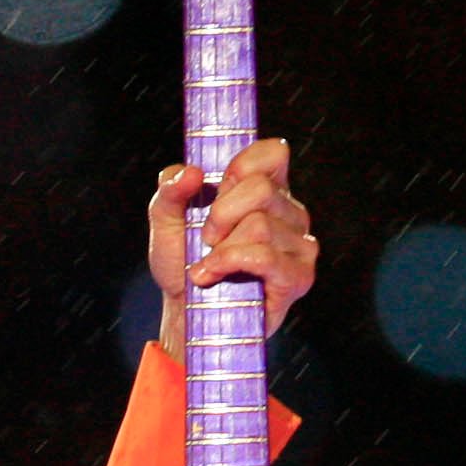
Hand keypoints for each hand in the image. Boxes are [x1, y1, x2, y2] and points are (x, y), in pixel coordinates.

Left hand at [147, 137, 316, 351]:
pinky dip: (230, 264)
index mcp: (267, 189)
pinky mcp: (298, 276)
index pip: (273, 153)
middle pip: (261, 189)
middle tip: (206, 238)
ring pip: (259, 225)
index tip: (215, 192)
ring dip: (222, 247)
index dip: (240, 167)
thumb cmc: (183, 262)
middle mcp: (290, 212)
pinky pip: (265, 256)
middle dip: (221, 214)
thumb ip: (170, 189)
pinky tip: (213, 275)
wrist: (185, 311)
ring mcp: (300, 244)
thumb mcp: (165, 220)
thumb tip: (192, 173)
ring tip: (209, 263)